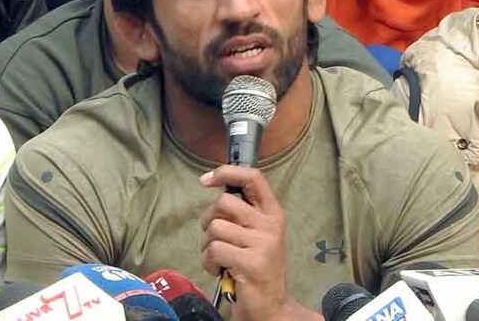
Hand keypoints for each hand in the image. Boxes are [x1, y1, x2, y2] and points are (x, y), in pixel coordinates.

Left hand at [198, 166, 318, 320]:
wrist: (271, 306)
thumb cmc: (255, 267)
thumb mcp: (255, 234)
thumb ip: (241, 212)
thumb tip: (215, 186)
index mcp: (272, 213)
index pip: (253, 177)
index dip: (227, 172)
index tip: (206, 180)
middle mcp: (271, 225)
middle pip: (223, 203)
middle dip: (207, 220)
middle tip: (214, 238)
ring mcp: (263, 244)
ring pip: (215, 228)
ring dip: (207, 246)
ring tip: (219, 258)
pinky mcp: (252, 263)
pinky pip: (214, 250)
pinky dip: (208, 262)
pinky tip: (219, 270)